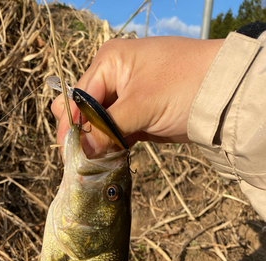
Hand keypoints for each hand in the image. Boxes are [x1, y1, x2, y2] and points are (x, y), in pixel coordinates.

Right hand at [51, 36, 223, 156]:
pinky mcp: (135, 118)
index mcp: (108, 63)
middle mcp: (112, 79)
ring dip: (95, 145)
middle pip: (83, 112)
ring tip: (95, 164)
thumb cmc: (183, 86)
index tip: (70, 153)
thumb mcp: (140, 105)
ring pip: (97, 127)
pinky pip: (113, 135)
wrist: (223, 96)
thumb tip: (80, 153)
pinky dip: (110, 148)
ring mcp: (124, 100)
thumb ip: (106, 129)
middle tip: (83, 160)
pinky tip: (109, 160)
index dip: (71, 125)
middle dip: (80, 135)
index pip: (77, 97)